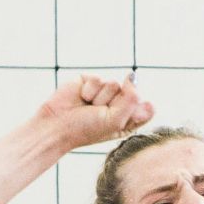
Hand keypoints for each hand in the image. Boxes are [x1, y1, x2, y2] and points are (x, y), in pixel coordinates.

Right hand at [33, 73, 153, 150]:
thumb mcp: (116, 122)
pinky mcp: (92, 80)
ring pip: (114, 84)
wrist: (57, 125)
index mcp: (129, 118)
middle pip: (131, 93)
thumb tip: (132, 75)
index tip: (116, 122)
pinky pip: (99, 78)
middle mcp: (120, 103)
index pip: (146, 107)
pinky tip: (81, 97)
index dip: (133, 112)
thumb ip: (132, 100)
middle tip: (97, 114)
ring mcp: (105, 91)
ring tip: (88, 106)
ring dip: (100, 98)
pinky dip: (89, 90)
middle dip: (113, 105)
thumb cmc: (86, 129)